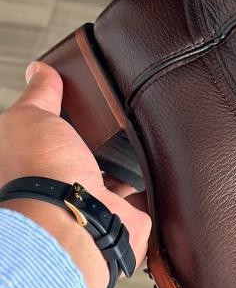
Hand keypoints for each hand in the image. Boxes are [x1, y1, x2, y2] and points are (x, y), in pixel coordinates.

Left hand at [0, 62, 150, 287]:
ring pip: (109, 179)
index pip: (41, 139)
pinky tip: (158, 169)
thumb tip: (38, 70)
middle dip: (93, 144)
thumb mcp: (30, 116)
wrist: (78, 216)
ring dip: (121, 167)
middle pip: (78, 159)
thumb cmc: (43, 170)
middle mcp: (55, 189)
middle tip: (109, 121)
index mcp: (26, 166)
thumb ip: (38, 94)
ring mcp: (90, 205)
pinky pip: (138, 200)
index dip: (57, 121)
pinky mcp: (121, 217)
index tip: (74, 104)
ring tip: (136, 140)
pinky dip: (148, 189)